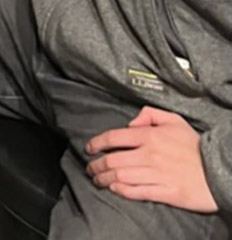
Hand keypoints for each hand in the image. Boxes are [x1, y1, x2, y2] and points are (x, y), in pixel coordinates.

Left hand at [86, 106, 217, 213]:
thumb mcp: (175, 120)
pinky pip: (137, 192)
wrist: (219, 170)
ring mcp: (157, 175)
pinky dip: (121, 191)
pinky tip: (114, 189)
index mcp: (150, 136)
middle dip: (96, 165)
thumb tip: (131, 122)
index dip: (96, 143)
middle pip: (112, 160)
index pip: (114, 138)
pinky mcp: (165, 193)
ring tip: (97, 180)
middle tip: (90, 168)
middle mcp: (150, 155)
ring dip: (104, 179)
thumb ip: (150, 114)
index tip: (89, 148)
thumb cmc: (196, 146)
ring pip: (121, 177)